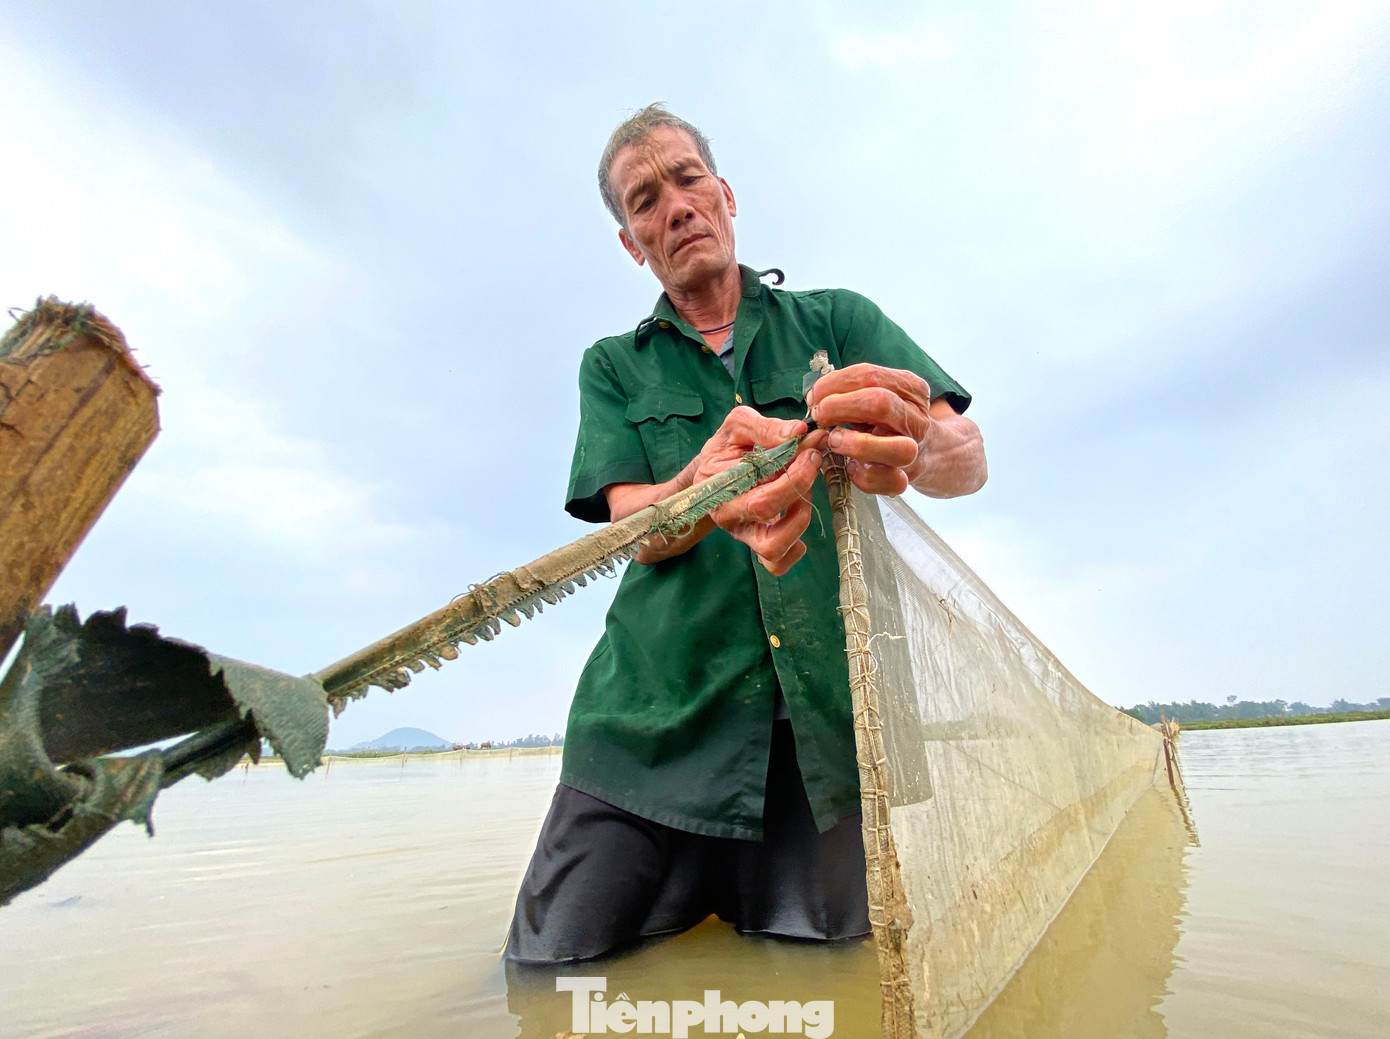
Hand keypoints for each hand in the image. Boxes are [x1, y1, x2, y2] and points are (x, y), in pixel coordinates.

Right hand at [691, 406, 826, 574]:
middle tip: (813, 461)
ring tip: (804, 492)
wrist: (716, 469)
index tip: (810, 449)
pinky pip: (777, 564)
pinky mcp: (757, 545)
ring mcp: (742, 534)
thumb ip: (766, 427)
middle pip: (764, 510)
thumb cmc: (730, 447)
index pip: (755, 480)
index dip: (790, 466)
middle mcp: (726, 514)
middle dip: (798, 484)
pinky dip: (795, 549)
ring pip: (772, 546)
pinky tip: (798, 518)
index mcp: (716, 482)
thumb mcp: (740, 425)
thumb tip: (799, 431)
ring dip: (798, 517)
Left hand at [805, 363, 930, 494]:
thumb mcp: (880, 394)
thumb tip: (815, 397)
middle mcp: (916, 417)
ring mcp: (915, 450)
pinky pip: (888, 480)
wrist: (929, 450)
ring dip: (856, 444)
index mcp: (910, 388)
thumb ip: (852, 391)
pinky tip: (850, 466)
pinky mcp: (907, 477)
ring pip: (895, 448)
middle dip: (840, 407)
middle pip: (880, 404)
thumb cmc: (890, 420)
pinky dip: (863, 475)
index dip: (834, 384)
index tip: (814, 396)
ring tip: (834, 441)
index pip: (869, 376)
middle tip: (819, 415)